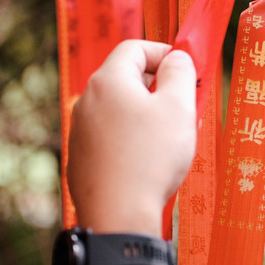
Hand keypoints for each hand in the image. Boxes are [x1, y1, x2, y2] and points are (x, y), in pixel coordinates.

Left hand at [66, 41, 196, 234]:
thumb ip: (180, 73)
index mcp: (108, 81)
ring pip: (117, 110)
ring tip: (169, 140)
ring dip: (144, 115)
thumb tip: (177, 58)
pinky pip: (108, 137)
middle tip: (184, 107)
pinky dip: (129, 140)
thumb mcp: (179, 108)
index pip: (135, 48)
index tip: (185, 71)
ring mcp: (79, 131)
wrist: (118, 216)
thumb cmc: (151, 158)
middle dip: (157, 87)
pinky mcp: (79, 158)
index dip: (164, 53)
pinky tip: (147, 163)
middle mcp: (86, 101)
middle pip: (125, 78)